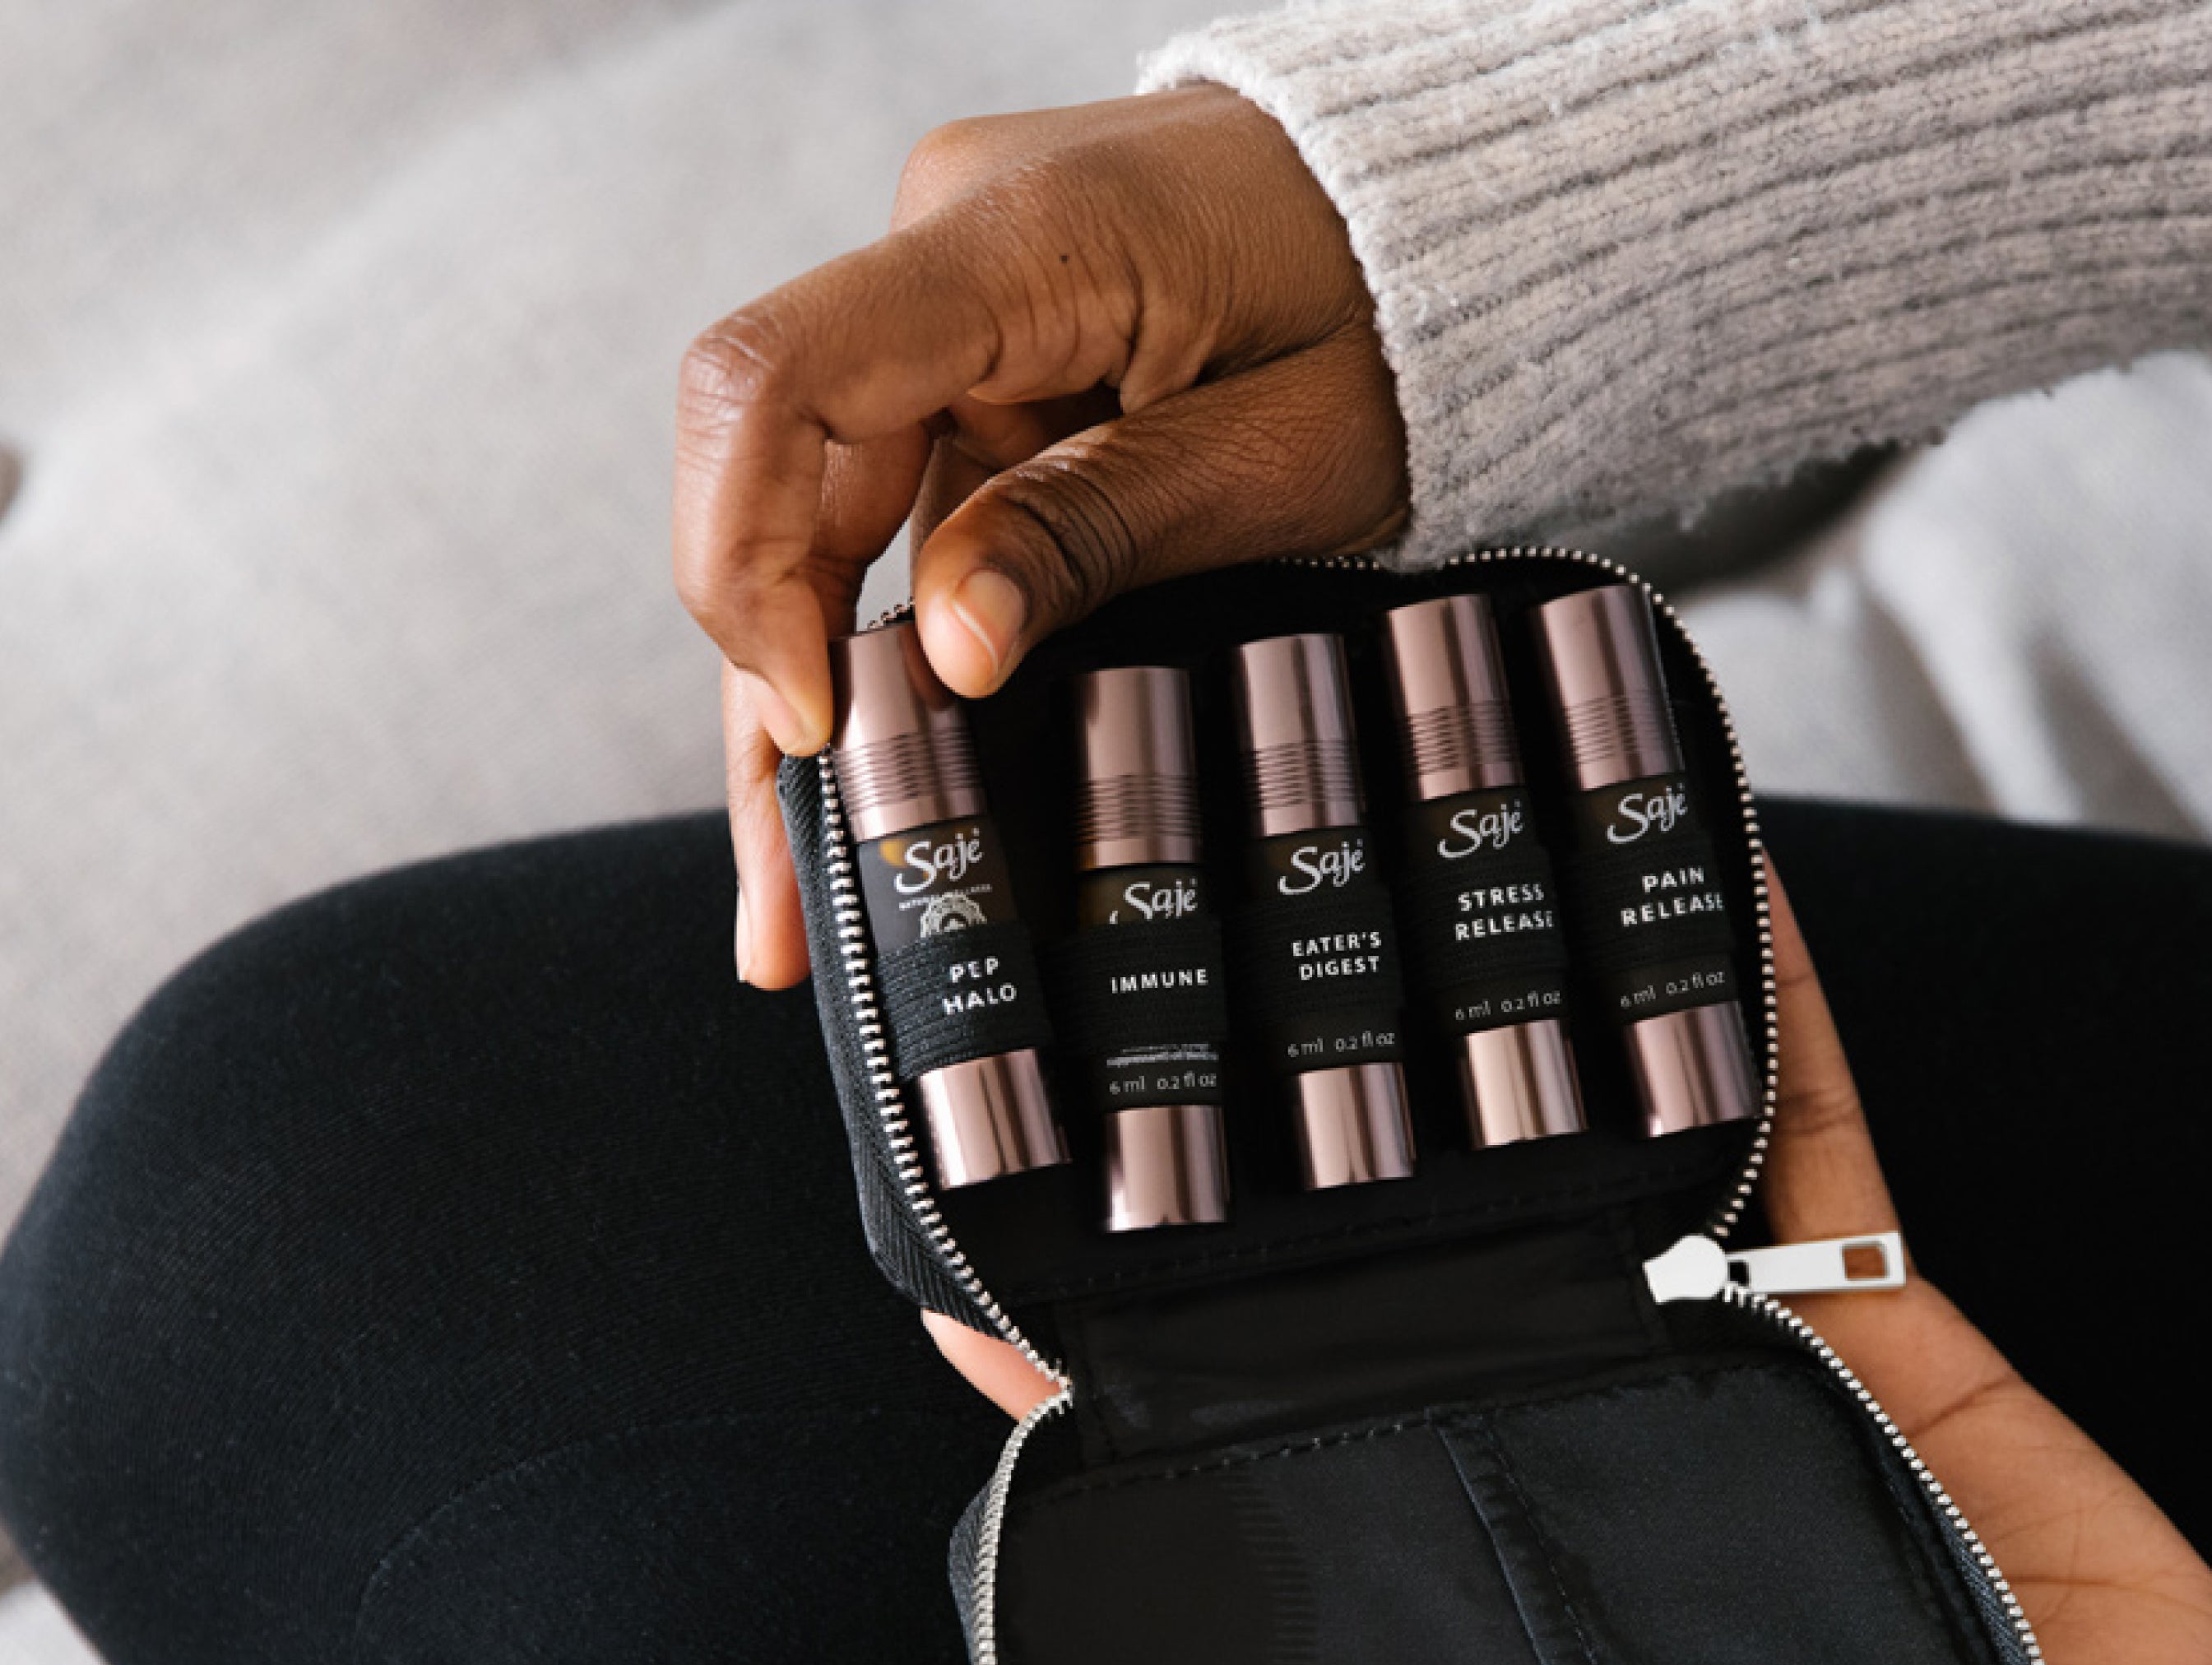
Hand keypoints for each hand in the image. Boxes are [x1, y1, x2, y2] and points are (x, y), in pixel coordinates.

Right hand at [675, 88, 1406, 987]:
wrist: (1464, 208)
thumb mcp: (1287, 447)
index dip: (747, 564)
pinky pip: (903, 514)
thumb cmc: (1408, 306)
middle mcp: (946, 248)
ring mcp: (956, 307)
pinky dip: (887, 647)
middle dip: (768, 698)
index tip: (818, 726)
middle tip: (787, 909)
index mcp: (1018, 237)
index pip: (777, 382)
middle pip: (779, 481)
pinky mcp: (984, 365)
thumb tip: (947, 655)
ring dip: (814, 707)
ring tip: (807, 905)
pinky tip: (873, 788)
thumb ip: (1099, 530)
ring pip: (826, 525)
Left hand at [928, 869, 2211, 1664]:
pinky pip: (1808, 1122)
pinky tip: (1705, 877)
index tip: (1000, 1321)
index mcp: (1529, 1620)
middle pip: (1412, 1299)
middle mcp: (1591, 1469)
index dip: (1166, 1422)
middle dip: (1302, 1183)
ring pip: (1585, 1168)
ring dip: (1514, 1036)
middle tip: (1180, 1031)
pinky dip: (1765, 997)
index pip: (1311, 1504)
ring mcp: (1721, 1366)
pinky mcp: (1874, 1306)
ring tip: (1410, 889)